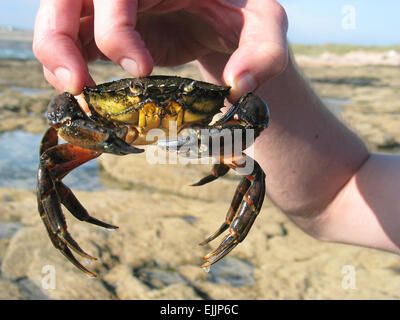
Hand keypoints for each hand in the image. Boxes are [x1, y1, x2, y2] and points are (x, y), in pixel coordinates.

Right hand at [33, 0, 287, 97]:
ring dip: (55, 56)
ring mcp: (112, 7)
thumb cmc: (243, 16)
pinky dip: (66, 66)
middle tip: (79, 85)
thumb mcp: (265, 26)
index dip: (116, 27)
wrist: (224, 22)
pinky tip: (84, 91)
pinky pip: (72, 41)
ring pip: (58, 18)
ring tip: (77, 91)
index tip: (142, 69)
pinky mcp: (107, 30)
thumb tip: (238, 86)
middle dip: (62, 40)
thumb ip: (264, 52)